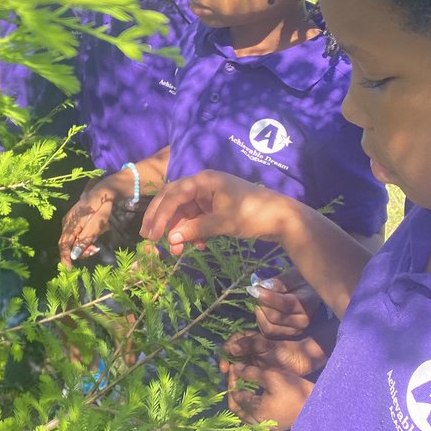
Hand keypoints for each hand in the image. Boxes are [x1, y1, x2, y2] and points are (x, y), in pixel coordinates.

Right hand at [60, 175, 126, 267]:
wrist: (103, 191)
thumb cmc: (101, 207)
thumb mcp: (97, 225)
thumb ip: (85, 239)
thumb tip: (74, 254)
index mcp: (71, 224)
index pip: (64, 245)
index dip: (65, 258)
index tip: (69, 269)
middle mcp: (66, 223)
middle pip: (68, 243)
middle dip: (80, 250)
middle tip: (94, 250)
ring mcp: (69, 220)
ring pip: (72, 239)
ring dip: (84, 244)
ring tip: (97, 241)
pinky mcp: (73, 218)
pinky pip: (75, 232)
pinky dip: (84, 237)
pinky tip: (94, 234)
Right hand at [140, 170, 293, 255]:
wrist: (282, 218)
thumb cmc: (253, 214)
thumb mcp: (223, 222)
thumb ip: (196, 229)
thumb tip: (171, 238)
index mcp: (204, 181)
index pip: (173, 195)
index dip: (160, 215)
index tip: (152, 235)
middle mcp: (203, 185)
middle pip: (173, 200)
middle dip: (161, 220)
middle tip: (149, 238)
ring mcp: (209, 196)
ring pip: (184, 212)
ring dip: (178, 230)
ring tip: (176, 249)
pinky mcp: (215, 208)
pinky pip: (196, 218)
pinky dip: (192, 231)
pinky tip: (197, 245)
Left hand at [219, 331, 325, 430]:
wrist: (316, 407)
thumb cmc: (295, 390)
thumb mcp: (273, 377)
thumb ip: (251, 373)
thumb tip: (235, 368)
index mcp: (255, 412)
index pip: (234, 394)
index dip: (232, 378)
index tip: (234, 366)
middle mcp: (256, 424)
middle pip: (235, 406)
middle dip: (233, 389)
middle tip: (236, 374)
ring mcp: (262, 427)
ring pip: (242, 412)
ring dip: (239, 396)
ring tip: (243, 380)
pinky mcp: (269, 426)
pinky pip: (250, 415)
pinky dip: (247, 403)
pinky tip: (252, 390)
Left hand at [247, 268, 321, 338]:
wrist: (309, 296)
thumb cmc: (300, 283)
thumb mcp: (292, 277)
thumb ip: (278, 282)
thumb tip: (261, 286)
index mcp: (306, 305)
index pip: (285, 304)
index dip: (267, 296)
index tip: (255, 288)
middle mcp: (302, 322)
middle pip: (274, 317)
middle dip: (262, 303)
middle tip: (257, 291)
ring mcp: (294, 332)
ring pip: (269, 328)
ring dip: (260, 313)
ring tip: (260, 301)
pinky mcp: (285, 336)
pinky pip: (266, 332)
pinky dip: (260, 320)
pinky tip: (263, 310)